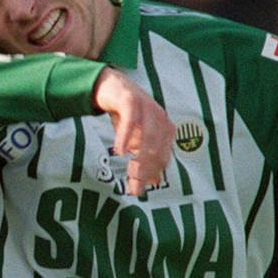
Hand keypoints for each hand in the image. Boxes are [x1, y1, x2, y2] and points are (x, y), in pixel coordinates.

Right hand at [92, 68, 173, 196]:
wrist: (112, 86)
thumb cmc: (127, 115)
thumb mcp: (136, 139)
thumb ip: (144, 158)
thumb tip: (153, 182)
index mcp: (165, 129)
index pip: (163, 157)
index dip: (153, 175)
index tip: (140, 190)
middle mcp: (160, 118)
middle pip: (157, 149)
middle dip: (147, 170)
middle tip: (134, 188)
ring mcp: (147, 107)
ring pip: (148, 136)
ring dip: (140, 157)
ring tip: (131, 172)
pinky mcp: (131, 100)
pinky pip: (130, 120)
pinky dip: (125, 136)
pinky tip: (119, 151)